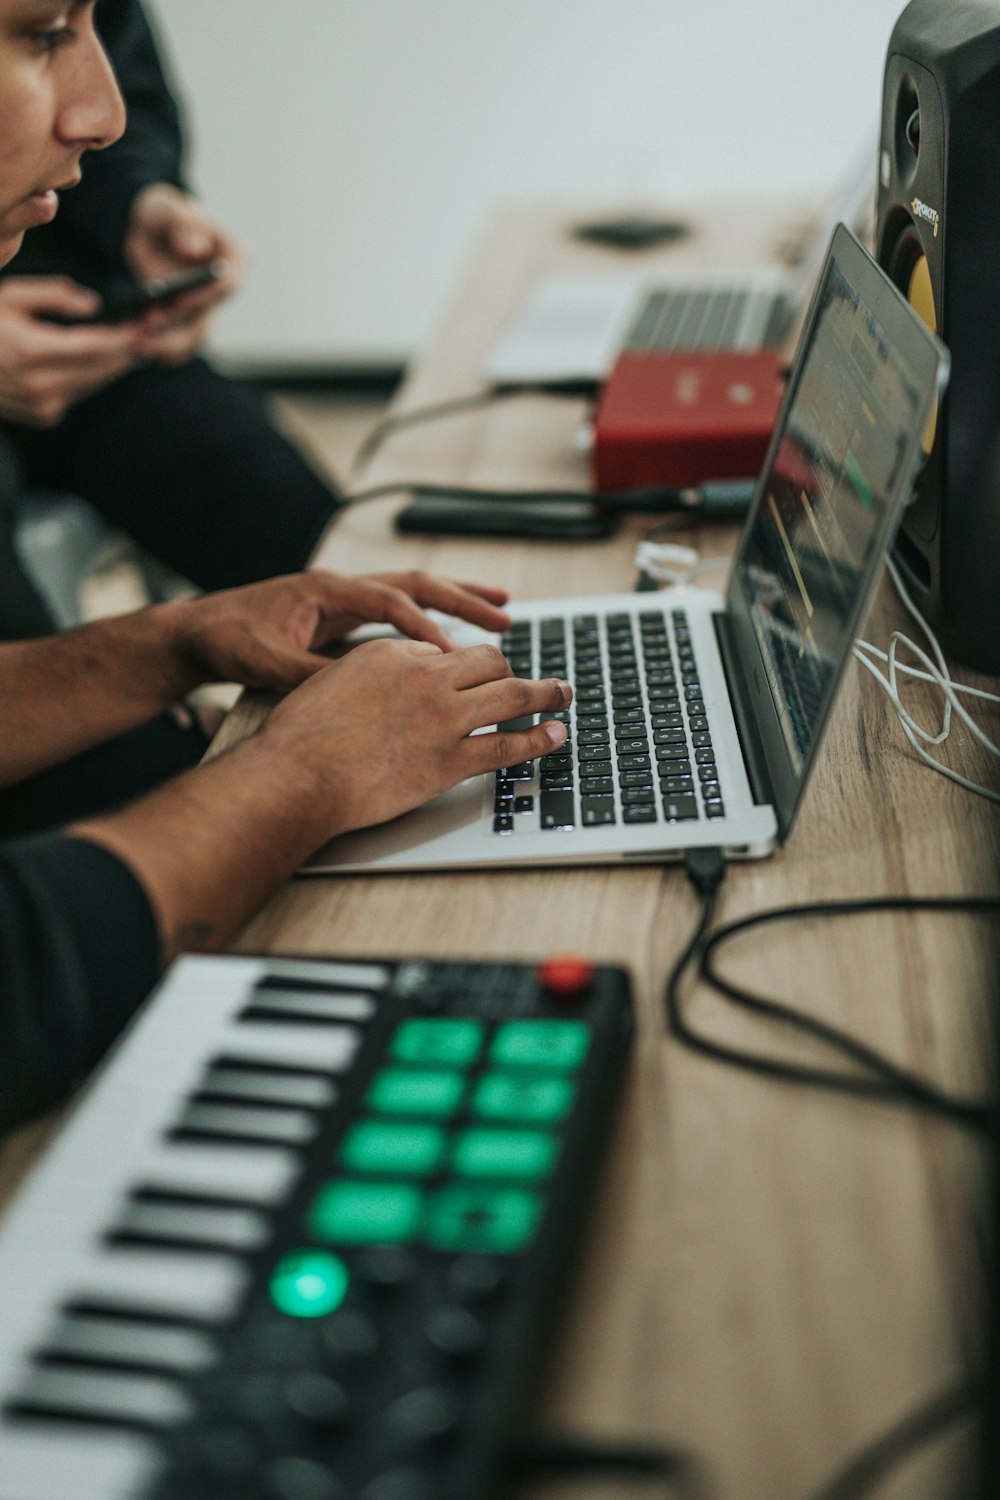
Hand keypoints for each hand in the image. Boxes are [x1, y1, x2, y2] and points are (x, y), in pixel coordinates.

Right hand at [0, 276, 145, 425]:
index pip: (97, 346)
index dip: (127, 335)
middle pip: (104, 369)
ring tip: (139, 344)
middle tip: (154, 331)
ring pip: (96, 384)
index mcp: (33, 351)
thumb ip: (54, 295)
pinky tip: (107, 362)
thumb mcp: (10, 296)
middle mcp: (42, 385)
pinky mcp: (44, 417)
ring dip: (118, 365)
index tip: (149, 322)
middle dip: (131, 349)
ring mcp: (44, 406)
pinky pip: (80, 394)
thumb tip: (93, 305)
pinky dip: (94, 377)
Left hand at [124, 183, 246, 364]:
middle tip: (148, 325)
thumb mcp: (169, 209)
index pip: (229, 281)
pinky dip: (159, 347)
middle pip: (209, 314)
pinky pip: (179, 343)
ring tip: (139, 343)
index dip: (206, 295)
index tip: (179, 300)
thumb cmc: (165, 215)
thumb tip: (195, 250)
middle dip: (178, 324)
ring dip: (167, 343)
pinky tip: (135, 346)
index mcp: (235, 255)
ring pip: (194, 336)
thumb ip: (183, 224)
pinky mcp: (190, 323)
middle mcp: (227, 287)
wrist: (149, 233)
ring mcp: (210, 309)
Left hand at [165, 569, 514, 694]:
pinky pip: (398, 614)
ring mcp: (343, 599)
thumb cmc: (227, 640)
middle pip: (415, 585)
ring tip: (501, 613)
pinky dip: (429, 622)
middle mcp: (340, 587)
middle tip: (505, 618)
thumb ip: (313, 673)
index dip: (425, 628)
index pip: (390, 603)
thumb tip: (358, 692)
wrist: (196, 632)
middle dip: (463, 600)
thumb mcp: (267, 662)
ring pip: (412, 594)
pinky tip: (453, 641)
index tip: (454, 655)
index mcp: (326, 590)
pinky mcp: (341, 616)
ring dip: (455, 603)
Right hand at [260, 637, 571, 836]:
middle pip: (489, 662)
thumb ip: (369, 673)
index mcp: (392, 652)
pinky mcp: (451, 761)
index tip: (470, 678)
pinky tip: (555, 734)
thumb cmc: (300, 737)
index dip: (460, 668)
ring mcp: (443, 719)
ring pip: (512, 694)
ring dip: (546, 692)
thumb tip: (397, 676)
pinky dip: (539, 739)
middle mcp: (425, 677)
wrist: (297, 775)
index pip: (443, 651)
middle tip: (530, 680)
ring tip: (563, 694)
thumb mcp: (330, 680)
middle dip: (512, 670)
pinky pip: (508, 745)